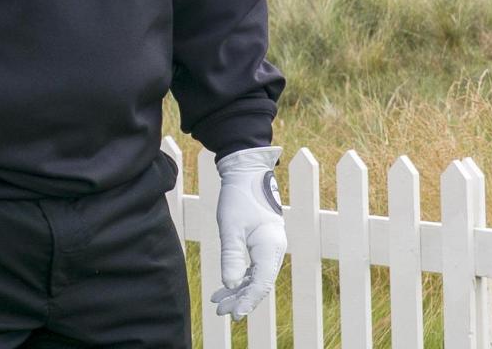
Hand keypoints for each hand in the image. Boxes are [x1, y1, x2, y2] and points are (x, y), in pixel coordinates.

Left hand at [211, 146, 285, 319]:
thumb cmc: (238, 198)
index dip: (248, 300)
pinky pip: (253, 268)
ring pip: (256, 278)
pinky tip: (225, 288)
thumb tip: (230, 284)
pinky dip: (239, 279)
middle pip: (259, 284)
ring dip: (238, 291)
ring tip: (217, 304)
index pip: (262, 283)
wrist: (247, 176)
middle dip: (240, 299)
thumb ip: (231, 256)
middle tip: (220, 312)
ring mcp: (270, 248)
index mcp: (270, 247)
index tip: (234, 315)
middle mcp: (274, 250)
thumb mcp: (230, 227)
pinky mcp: (262, 245)